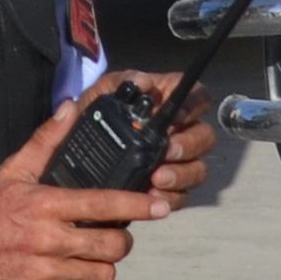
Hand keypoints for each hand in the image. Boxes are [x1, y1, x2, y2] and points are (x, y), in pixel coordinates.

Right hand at [0, 102, 158, 279]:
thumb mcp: (13, 172)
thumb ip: (45, 142)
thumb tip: (69, 109)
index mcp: (47, 205)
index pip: (105, 204)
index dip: (138, 206)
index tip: (161, 207)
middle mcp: (49, 240)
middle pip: (113, 246)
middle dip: (121, 241)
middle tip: (113, 236)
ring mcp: (44, 273)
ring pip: (102, 275)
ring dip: (102, 266)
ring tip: (90, 257)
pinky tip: (70, 277)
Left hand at [75, 69, 216, 216]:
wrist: (75, 146)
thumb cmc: (96, 112)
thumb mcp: (104, 91)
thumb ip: (122, 81)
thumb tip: (143, 82)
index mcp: (170, 103)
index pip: (199, 98)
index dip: (194, 106)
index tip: (175, 117)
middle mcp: (182, 132)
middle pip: (205, 137)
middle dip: (189, 145)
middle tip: (167, 151)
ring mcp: (179, 163)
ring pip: (198, 169)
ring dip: (182, 174)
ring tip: (158, 179)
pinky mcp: (170, 189)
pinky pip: (181, 196)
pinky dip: (169, 198)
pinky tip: (152, 196)